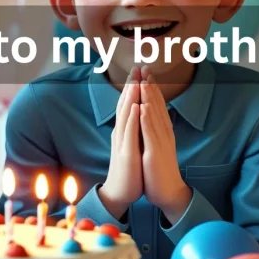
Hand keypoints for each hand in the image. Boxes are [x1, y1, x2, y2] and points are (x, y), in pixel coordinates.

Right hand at [98, 66, 143, 219]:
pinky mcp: (125, 154)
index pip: (128, 104)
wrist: (119, 192)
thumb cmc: (128, 169)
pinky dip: (132, 118)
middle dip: (131, 85)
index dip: (133, 86)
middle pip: (125, 104)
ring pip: (126, 115)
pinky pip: (129, 133)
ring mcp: (122, 143)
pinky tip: (136, 106)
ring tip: (136, 79)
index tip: (139, 70)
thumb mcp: (131, 144)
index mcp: (124, 131)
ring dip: (131, 96)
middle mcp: (120, 133)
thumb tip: (138, 114)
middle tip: (136, 66)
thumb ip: (133, 129)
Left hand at [139, 72, 191, 223]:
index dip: (151, 87)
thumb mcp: (156, 145)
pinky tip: (143, 107)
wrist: (168, 192)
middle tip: (145, 67)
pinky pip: (151, 134)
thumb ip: (153, 130)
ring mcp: (160, 143)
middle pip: (157, 105)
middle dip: (150, 85)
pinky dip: (147, 119)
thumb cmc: (159, 169)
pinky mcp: (155, 153)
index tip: (145, 71)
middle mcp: (163, 133)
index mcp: (162, 131)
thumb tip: (149, 115)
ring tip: (143, 80)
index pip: (156, 104)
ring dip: (149, 97)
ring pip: (154, 116)